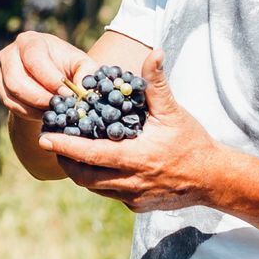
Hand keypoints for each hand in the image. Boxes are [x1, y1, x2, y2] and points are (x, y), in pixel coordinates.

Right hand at [0, 30, 88, 122]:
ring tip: (55, 112)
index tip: (68, 94)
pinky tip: (45, 115)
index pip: (34, 59)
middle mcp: (10, 53)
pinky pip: (11, 105)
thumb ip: (87, 74)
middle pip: (17, 80)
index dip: (50, 79)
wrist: (51, 77)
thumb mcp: (82, 65)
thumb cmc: (67, 66)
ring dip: (35, 107)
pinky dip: (28, 113)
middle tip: (60, 108)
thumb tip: (82, 90)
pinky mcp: (0, 88)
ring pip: (12, 95)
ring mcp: (1, 71)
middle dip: (41, 98)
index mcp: (30, 41)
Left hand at [33, 51, 230, 212]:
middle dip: (65, 161)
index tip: (45, 137)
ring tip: (70, 154)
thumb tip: (154, 52)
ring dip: (80, 172)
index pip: (89, 154)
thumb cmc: (191, 141)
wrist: (213, 178)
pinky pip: (109, 194)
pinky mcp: (137, 207)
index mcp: (135, 156)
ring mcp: (133, 197)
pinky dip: (99, 181)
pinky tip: (97, 165)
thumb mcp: (173, 111)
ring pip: (94, 187)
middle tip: (53, 145)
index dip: (64, 147)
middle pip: (84, 176)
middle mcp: (131, 181)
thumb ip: (157, 83)